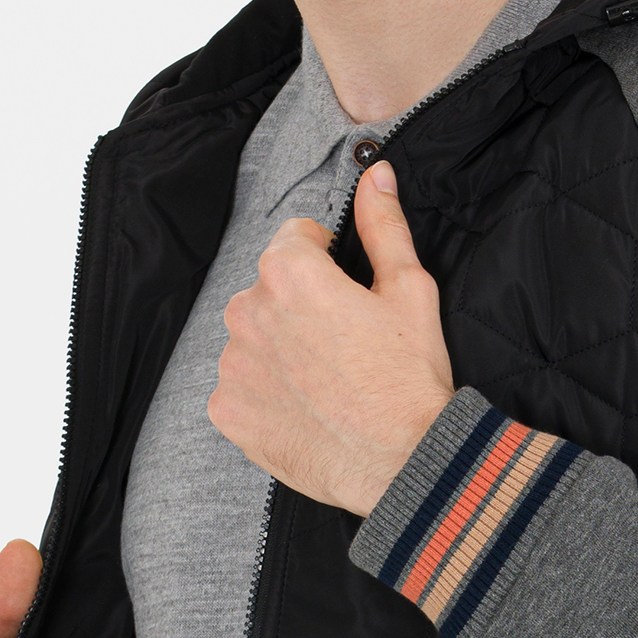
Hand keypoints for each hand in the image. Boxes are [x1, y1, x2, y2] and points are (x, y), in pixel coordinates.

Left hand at [208, 162, 453, 515]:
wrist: (403, 461)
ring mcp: (233, 364)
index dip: (327, 260)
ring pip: (253, 339)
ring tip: (326, 380)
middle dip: (300, 306)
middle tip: (344, 344)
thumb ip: (383, 226)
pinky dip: (265, 394)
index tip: (348, 291)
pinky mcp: (227, 411)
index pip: (294, 239)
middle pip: (270, 290)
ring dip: (280, 349)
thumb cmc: (410, 377)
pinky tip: (305, 408)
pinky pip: (240, 388)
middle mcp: (248, 311)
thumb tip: (376, 175)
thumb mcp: (409, 289)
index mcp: (290, 272)